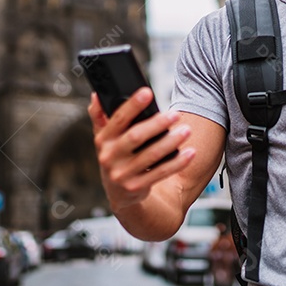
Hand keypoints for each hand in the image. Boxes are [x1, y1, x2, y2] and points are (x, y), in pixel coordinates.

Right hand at [89, 88, 194, 210]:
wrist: (119, 194)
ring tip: (186, 130)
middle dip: (157, 124)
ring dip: (171, 142)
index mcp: (103, 140)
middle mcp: (110, 157)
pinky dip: (177, 162)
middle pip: (136, 137)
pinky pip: (161, 173)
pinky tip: (189, 152)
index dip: (132, 105)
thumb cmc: (116, 157)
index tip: (147, 92)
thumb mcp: (104, 138)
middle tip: (175, 114)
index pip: (118, 119)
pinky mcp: (137, 187)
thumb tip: (96, 96)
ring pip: (151, 155)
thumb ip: (99, 117)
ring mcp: (122, 174)